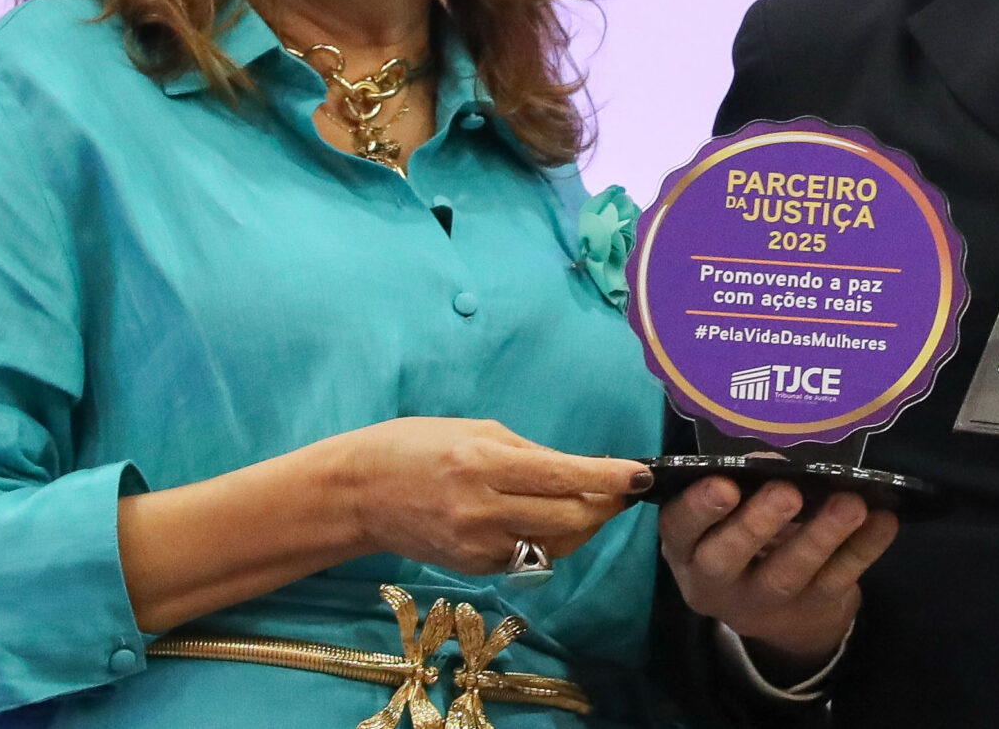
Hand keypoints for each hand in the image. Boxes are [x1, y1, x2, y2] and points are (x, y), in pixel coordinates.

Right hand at [331, 417, 650, 575]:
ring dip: (582, 526)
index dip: (609, 477)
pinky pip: (527, 557)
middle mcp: (483, 510)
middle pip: (570, 519)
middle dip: (605, 506)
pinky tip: (545, 520)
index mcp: (483, 464)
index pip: (563, 475)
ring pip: (555, 545)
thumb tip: (575, 469)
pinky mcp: (472, 568)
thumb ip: (527, 451)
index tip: (640, 475)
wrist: (358, 494)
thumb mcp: (473, 430)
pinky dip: (547, 540)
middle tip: (620, 491)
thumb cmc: (413, 446)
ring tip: (590, 503)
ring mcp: (477, 546)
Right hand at [660, 476, 898, 662]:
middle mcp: (716, 581)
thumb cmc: (746, 537)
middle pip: (726, 559)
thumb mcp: (730, 514)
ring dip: (819, 537)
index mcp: (688, 548)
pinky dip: (863, 549)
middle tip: (786, 492)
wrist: (783, 611)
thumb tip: (769, 457)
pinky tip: (883, 521)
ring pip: (787, 575)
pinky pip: (838, 580)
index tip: (726, 484)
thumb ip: (744, 484)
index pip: (680, 529)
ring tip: (849, 504)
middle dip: (755, 524)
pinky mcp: (811, 609)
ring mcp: (763, 602)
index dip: (699, 508)